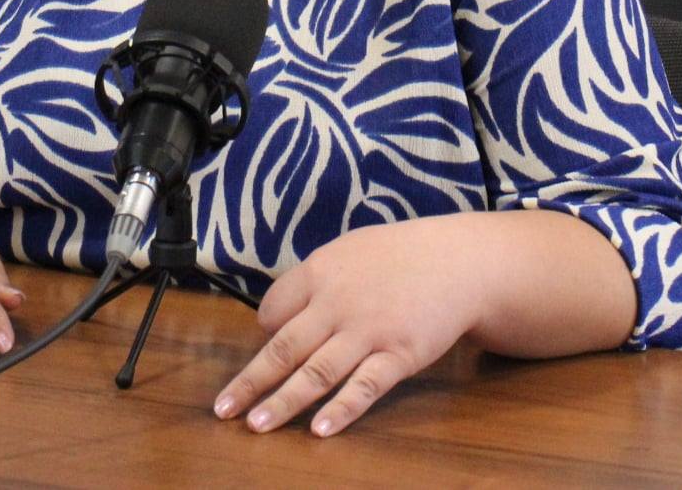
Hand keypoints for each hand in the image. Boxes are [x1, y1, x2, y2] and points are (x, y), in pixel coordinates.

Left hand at [212, 215, 487, 437]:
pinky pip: (364, 387)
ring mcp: (368, 331)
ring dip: (283, 402)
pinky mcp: (398, 354)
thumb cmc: (399, 258)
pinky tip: (320, 430)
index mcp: (320, 272)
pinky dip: (341, 410)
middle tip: (224, 409)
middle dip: (251, 382)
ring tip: (256, 425)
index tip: (263, 350)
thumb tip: (272, 318)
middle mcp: (338, 303)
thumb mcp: (348, 251)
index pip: (273, 310)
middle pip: (285, 348)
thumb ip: (311, 282)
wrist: (458, 260)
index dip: (264, 334)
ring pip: (316, 373)